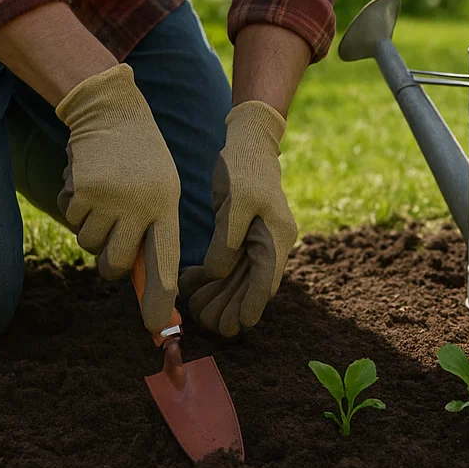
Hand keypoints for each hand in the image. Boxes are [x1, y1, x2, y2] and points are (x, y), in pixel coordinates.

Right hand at [55, 64, 180, 333]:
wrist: (111, 111)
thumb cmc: (141, 159)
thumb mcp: (161, 190)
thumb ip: (152, 232)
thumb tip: (137, 279)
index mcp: (166, 206)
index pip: (164, 262)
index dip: (159, 298)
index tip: (156, 327)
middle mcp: (140, 206)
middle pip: (115, 265)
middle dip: (109, 262)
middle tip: (113, 238)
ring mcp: (109, 199)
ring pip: (89, 243)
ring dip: (91, 229)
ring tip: (105, 198)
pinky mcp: (81, 191)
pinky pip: (71, 220)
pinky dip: (75, 208)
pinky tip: (89, 184)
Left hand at [180, 101, 295, 335]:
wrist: (248, 141)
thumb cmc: (243, 166)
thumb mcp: (236, 202)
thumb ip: (227, 241)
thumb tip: (217, 273)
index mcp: (277, 235)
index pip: (268, 279)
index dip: (254, 304)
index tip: (240, 326)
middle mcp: (272, 241)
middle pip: (253, 284)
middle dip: (233, 306)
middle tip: (211, 325)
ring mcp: (258, 238)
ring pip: (240, 277)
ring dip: (220, 294)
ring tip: (197, 311)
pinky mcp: (243, 233)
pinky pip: (230, 262)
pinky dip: (212, 274)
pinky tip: (191, 284)